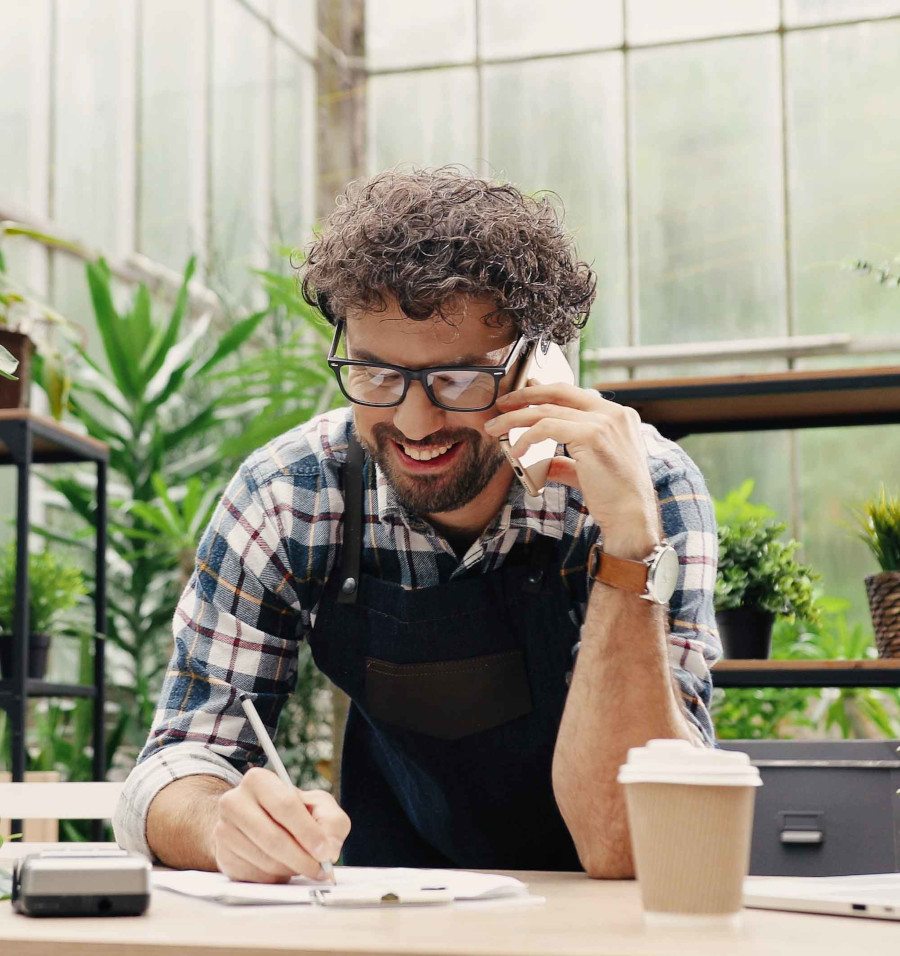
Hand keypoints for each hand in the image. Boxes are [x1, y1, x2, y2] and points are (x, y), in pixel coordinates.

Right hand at [211, 767, 350, 883]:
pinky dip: (275, 877)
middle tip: (320, 870)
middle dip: (302, 858)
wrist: (253, 822)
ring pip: (265, 860)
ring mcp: (224, 830)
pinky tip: (282, 867)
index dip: (308, 832)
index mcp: (259, 780)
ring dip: (290, 869)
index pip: (285, 806)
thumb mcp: (317, 806)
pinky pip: (254, 876)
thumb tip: (330, 849)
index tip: (325, 852)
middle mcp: (234, 801)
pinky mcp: (222, 856)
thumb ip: (332, 822)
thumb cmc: (290, 812)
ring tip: (302, 864)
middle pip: (273, 838)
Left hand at [485, 382, 659, 553]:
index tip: (523, 393)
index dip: (544, 391)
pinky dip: (526, 437)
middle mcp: (613, 413)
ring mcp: (604, 421)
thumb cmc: (613, 497)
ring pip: (547, 410)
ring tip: (495, 428)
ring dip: (515, 418)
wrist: (631, 516)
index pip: (574, 393)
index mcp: (617, 416)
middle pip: (559, 393)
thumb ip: (566, 460)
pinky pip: (547, 428)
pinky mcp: (592, 435)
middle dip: (525, 396)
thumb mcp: (587, 471)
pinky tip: (516, 450)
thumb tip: (544, 461)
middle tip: (502, 404)